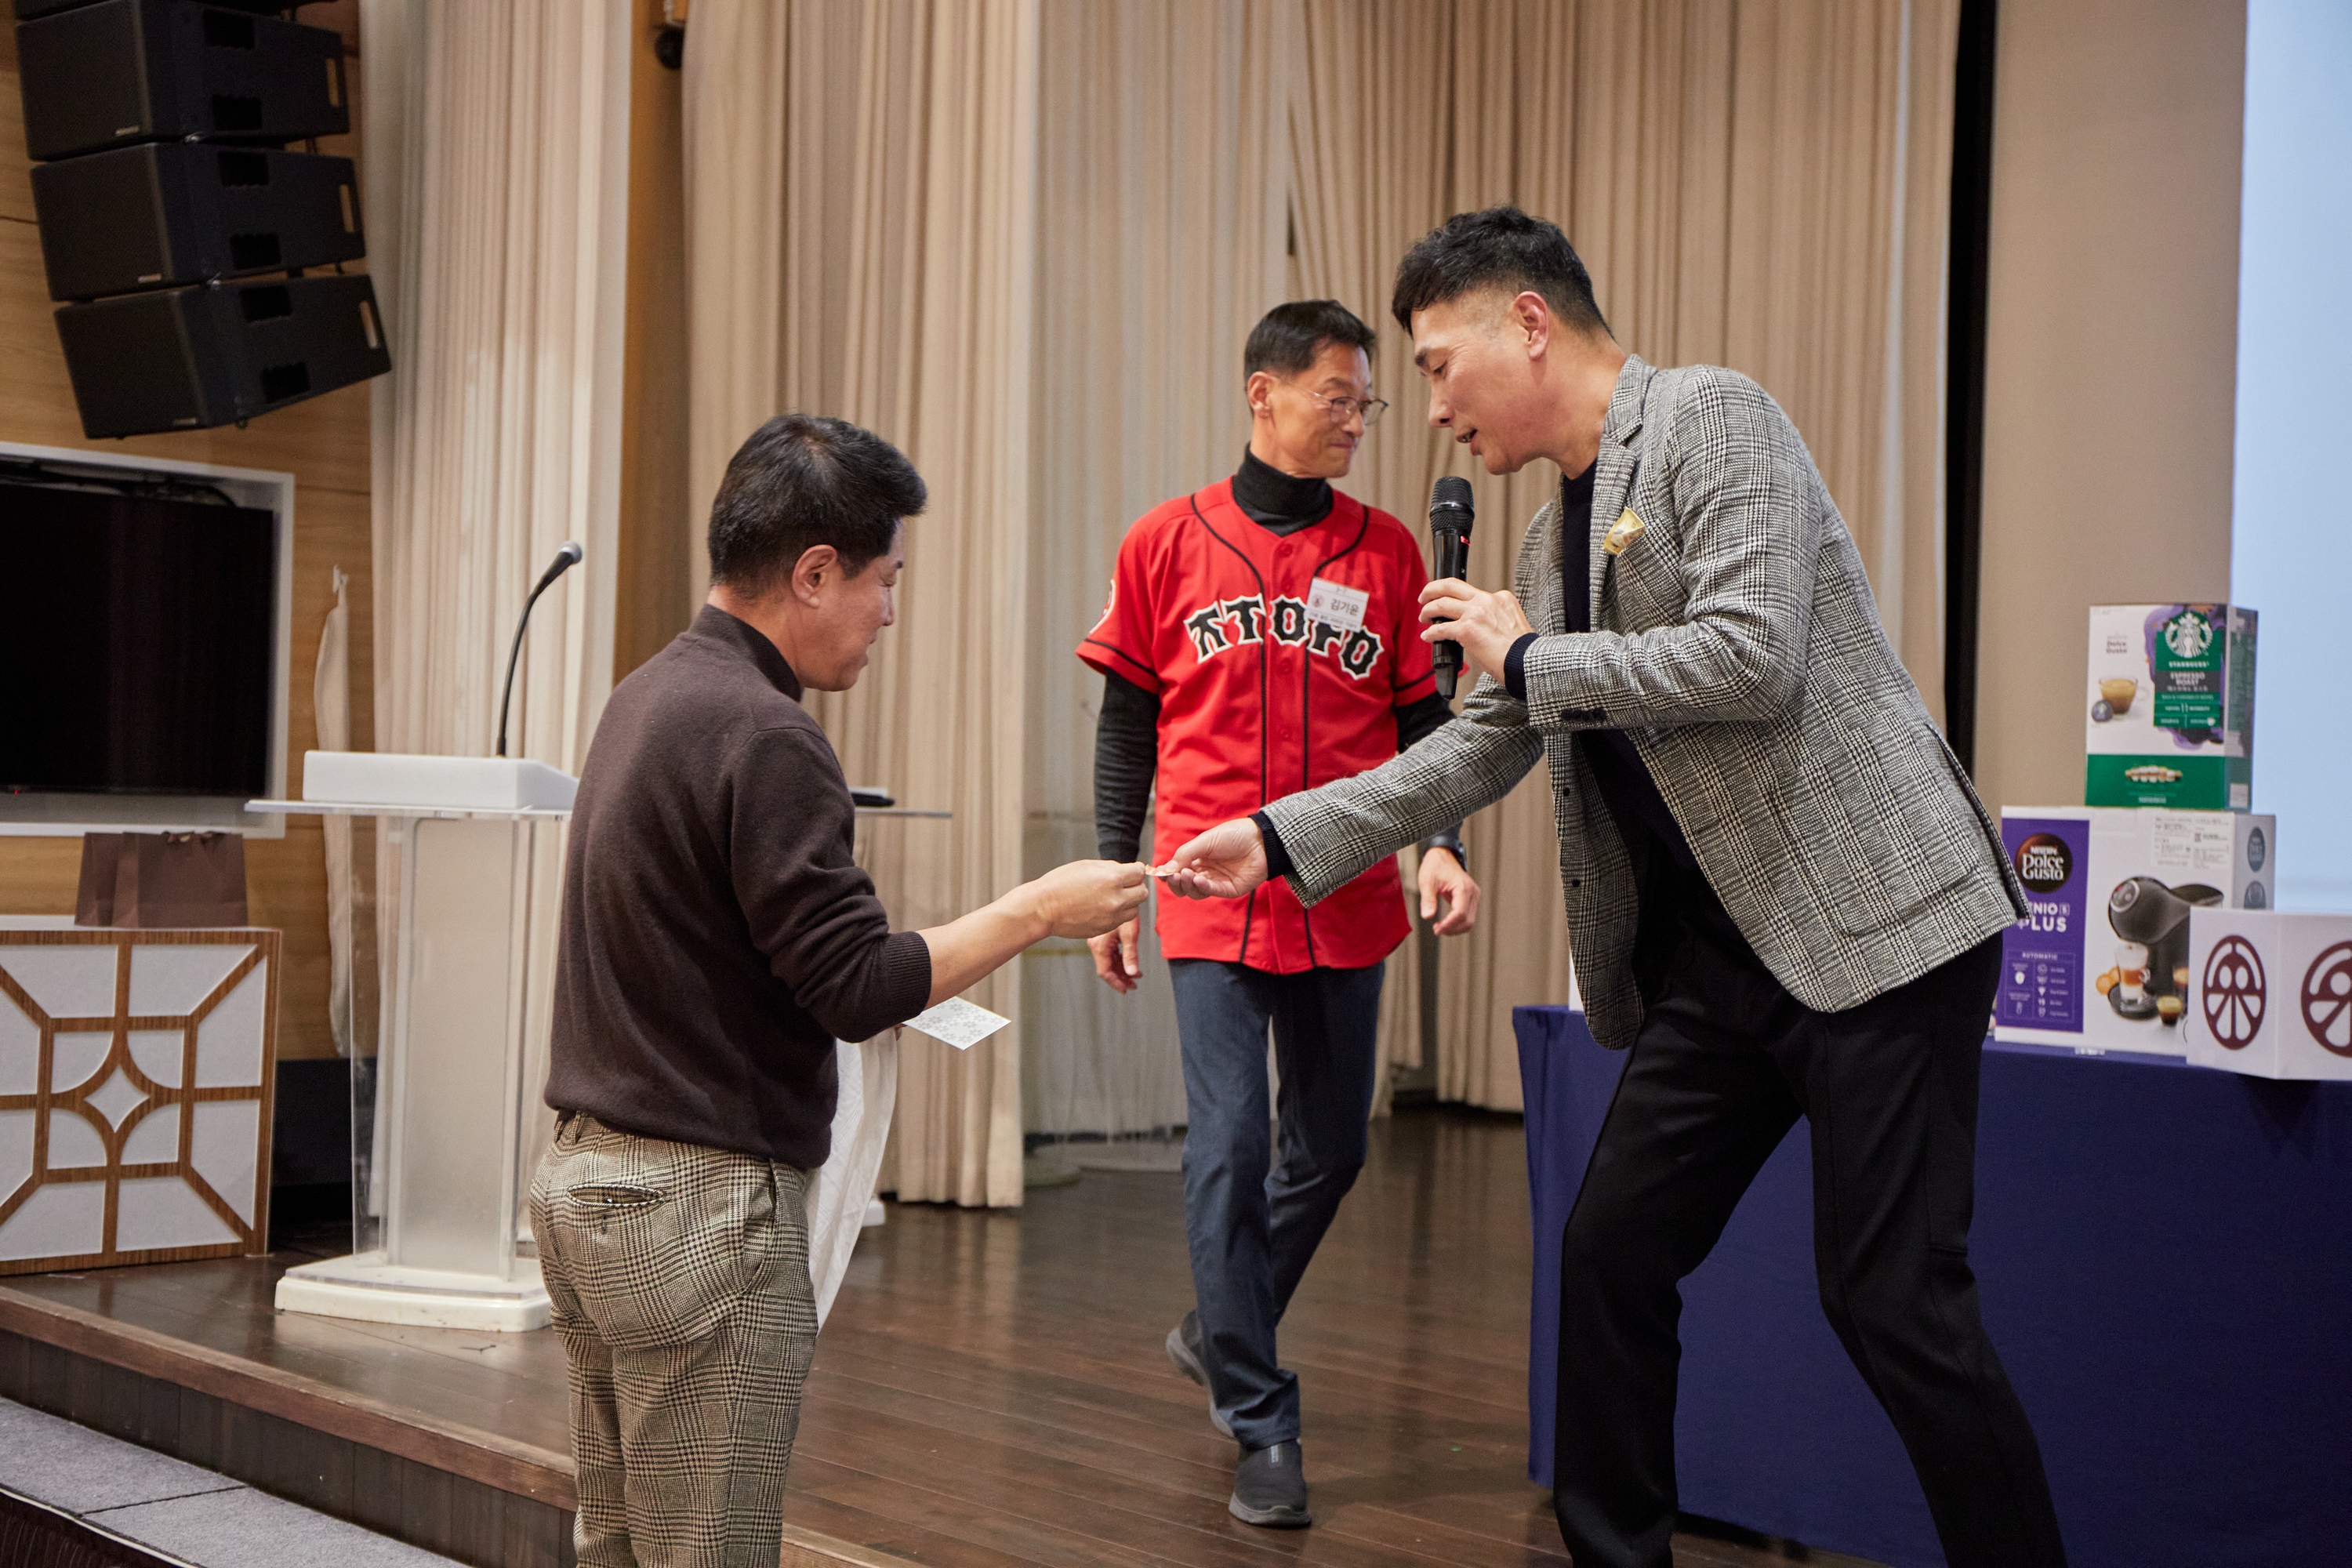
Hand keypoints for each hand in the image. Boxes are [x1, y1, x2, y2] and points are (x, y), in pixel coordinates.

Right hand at [1020, 859, 1149, 938]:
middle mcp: (1116, 898)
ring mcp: (1112, 916)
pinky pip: (1121, 920)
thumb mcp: (1087, 866)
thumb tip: (1127, 871)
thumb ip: (1111, 868)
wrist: (1043, 909)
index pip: (1140, 873)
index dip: (1135, 871)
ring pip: (1135, 909)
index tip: (1130, 872)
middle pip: (1142, 892)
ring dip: (1128, 902)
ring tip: (1111, 897)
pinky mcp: (1106, 928)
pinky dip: (1117, 914)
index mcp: (1112, 878)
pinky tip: (1102, 908)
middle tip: (1123, 885)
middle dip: (1135, 887)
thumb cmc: (1060, 884)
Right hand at [1089, 916, 1141, 993]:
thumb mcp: (1129, 933)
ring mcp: (1098, 940)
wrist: (1114, 892)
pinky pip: (1109, 952)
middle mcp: (1096, 944)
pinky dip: (1119, 959)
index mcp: (1099, 946)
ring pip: (1109, 960)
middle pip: (1107, 968)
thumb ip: (1130, 954)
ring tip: (1135, 975)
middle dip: (1121, 978)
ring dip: (1121, 968)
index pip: (1105, 972)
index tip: (1126, 990)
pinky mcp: (1101, 935)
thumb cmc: (1122, 909)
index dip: (1116, 983)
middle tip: (1134, 985)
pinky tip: (1128, 960)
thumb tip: (1133, 973)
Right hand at [1158, 818, 1266, 900]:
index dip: (1167, 874)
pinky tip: (1198, 879)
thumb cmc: (1234, 835)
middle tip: (1174, 876)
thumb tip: (1164, 870)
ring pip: (1195, 891)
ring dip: (1188, 885)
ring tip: (1187, 874)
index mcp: (1197, 859)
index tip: (1159, 873)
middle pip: (1184, 885)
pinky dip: (1202, 887)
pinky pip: (1211, 892)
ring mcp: (1216, 882)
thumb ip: (1184, 854)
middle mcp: (1205, 872)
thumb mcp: (1205, 841)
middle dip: (1176, 882)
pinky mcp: (1229, 890)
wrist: (1261, 840)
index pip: (1177, 871)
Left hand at [1417, 847, 1480, 935]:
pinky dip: (1458, 923)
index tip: (1436, 929)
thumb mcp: (1427, 881)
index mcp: (1463, 887)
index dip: (1448, 925)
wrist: (1443, 855)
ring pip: (1470, 921)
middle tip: (1436, 930)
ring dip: (1455, 929)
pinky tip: (1445, 923)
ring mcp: (1474, 896)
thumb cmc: (1435, 866)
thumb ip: (1428, 899)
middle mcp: (1473, 892)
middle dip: (1452, 929)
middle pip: (1468, 921)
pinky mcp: (1471, 899)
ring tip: (1440, 928)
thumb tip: (1427, 916)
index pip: (1460, 913)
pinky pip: (1468, 916)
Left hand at [1420, 577, 1532, 683]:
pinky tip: (1428, 636)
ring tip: (1424, 617)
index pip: (1472, 591)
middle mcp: (1487, 600)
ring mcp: (1476, 613)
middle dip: (1433, 588)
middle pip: (1451, 585)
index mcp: (1501, 597)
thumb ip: (1493, 618)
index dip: (1456, 596)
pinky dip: (1431, 632)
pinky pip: (1440, 628)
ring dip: (1428, 610)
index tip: (1449, 601)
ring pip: (1441, 603)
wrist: (1526, 662)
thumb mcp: (1511, 623)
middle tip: (1424, 597)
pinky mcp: (1467, 629)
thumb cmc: (1521, 651)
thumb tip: (1476, 627)